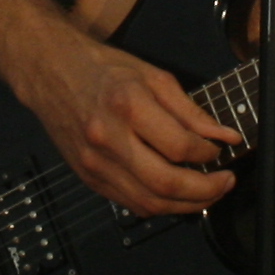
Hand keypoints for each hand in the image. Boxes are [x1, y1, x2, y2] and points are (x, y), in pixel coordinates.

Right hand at [14, 29, 242, 217]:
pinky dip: (159, 205)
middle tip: (225, 182)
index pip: (179, 146)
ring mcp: (94, 163)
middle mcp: (108, 139)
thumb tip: (225, 137)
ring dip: (186, 205)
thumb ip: (191, 111)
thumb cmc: (103, 69)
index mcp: (127, 105)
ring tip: (207, 194)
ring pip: (149, 202)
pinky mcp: (87, 178)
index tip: (221, 150)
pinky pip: (130, 203)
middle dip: (205, 190)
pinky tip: (175, 195)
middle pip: (165, 183)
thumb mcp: (153, 77)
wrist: (49, 71)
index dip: (209, 154)